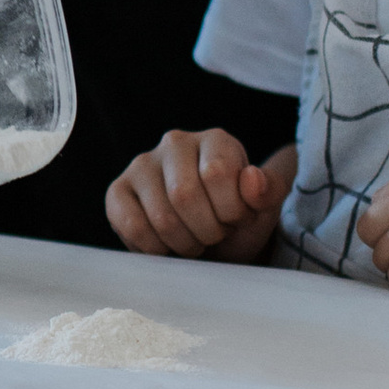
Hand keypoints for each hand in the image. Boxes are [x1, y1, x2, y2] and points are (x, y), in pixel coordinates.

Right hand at [107, 128, 289, 260]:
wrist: (212, 243)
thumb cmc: (237, 221)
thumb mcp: (264, 208)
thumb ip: (270, 191)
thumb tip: (252, 179)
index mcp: (215, 140)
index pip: (217, 174)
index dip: (230, 211)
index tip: (235, 219)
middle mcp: (175, 143)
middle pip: (184, 195)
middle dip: (206, 230)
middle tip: (213, 235)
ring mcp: (142, 165)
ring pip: (159, 215)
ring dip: (184, 243)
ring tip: (193, 240)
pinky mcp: (118, 191)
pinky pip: (133, 226)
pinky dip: (154, 248)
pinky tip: (167, 246)